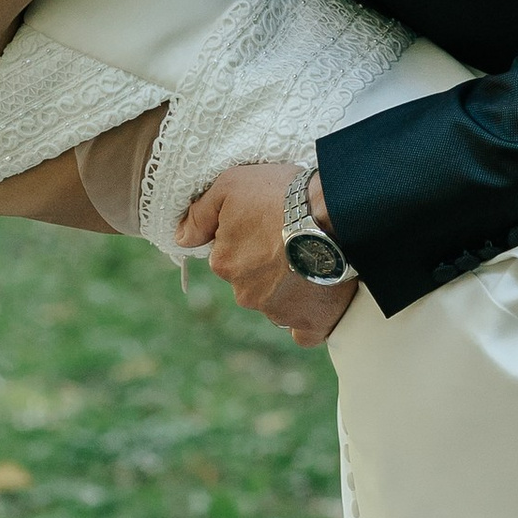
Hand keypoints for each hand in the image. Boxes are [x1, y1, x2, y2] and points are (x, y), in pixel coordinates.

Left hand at [178, 157, 360, 346]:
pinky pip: (303, 332)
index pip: (227, 256)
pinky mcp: (310, 323)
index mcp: (224, 264)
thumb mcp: (231, 185)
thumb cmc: (281, 195)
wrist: (336, 213)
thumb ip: (201, 213)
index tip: (267, 222)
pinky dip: (307, 319)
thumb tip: (181, 238)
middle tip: (290, 239)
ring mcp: (279, 312)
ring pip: (276, 304)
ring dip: (289, 287)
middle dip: (266, 266)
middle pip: (251, 282)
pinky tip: (317, 301)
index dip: (246, 237)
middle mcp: (246, 294)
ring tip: (313, 258)